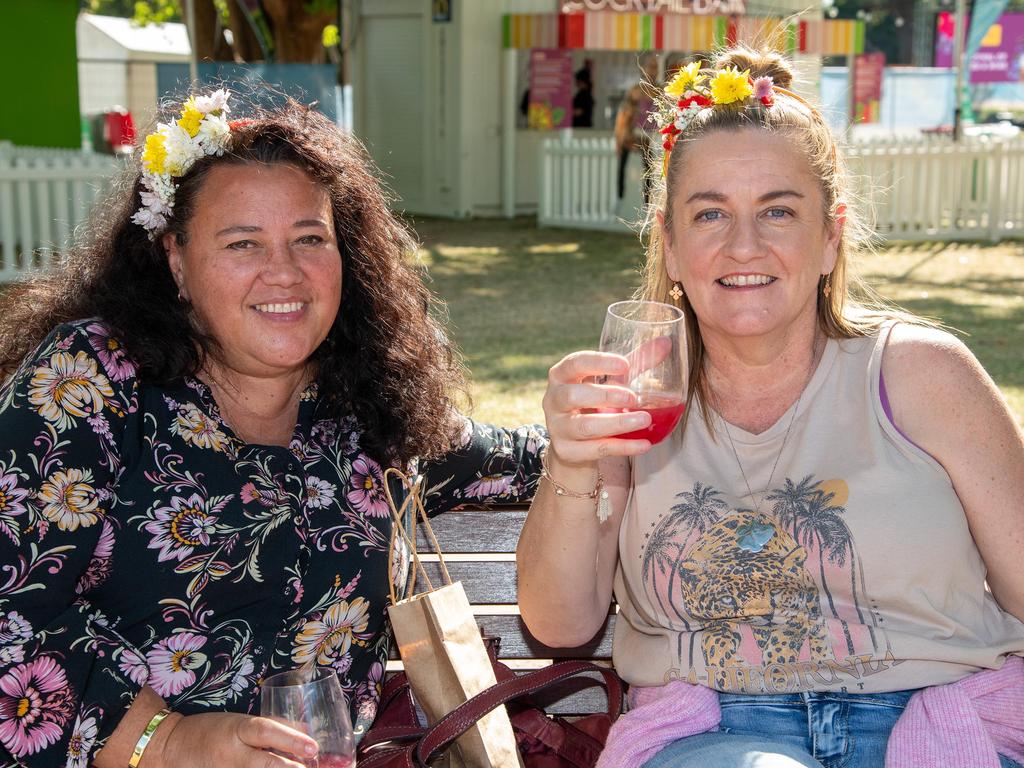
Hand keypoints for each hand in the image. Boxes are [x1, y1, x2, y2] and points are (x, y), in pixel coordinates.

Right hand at [154, 712, 318, 767]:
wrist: (171, 747)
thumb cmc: (211, 730)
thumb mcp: (239, 721)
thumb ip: (273, 725)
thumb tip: (305, 730)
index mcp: (236, 729)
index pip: (266, 731)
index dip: (291, 739)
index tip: (313, 747)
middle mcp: (231, 754)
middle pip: (265, 763)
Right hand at [543, 351, 651, 465]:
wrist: (575, 442)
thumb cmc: (594, 401)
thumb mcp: (611, 380)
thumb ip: (636, 362)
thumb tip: (666, 342)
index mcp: (561, 375)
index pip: (574, 363)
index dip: (598, 363)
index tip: (625, 365)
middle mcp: (553, 400)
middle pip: (574, 395)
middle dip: (605, 395)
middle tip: (633, 398)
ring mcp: (557, 427)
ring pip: (584, 426)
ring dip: (616, 423)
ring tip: (645, 420)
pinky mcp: (566, 451)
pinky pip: (596, 450)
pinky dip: (622, 447)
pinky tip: (644, 444)